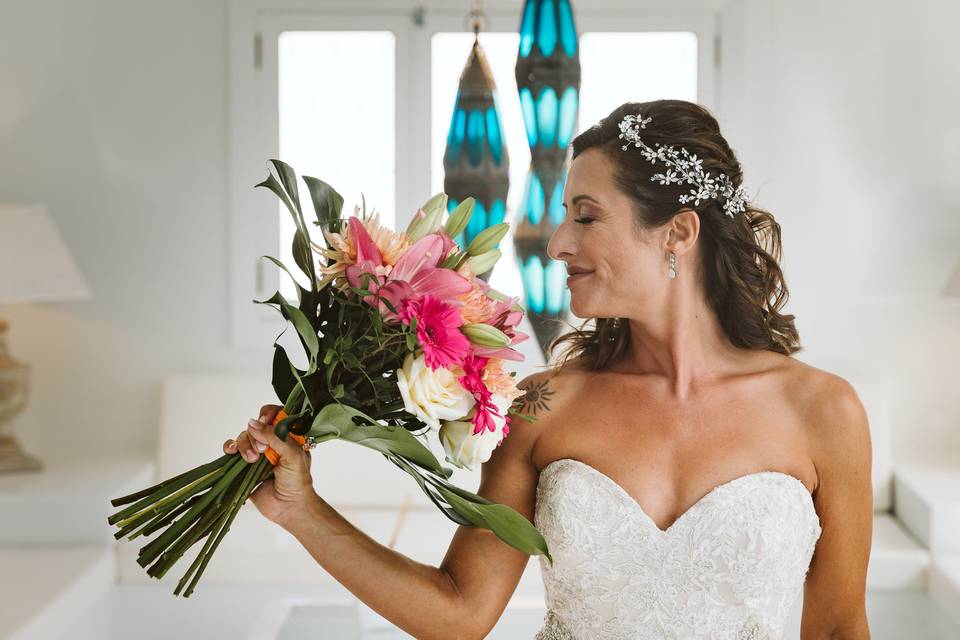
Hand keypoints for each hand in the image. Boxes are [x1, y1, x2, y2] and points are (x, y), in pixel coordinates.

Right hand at [223, 404, 316, 527]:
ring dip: (244, 445)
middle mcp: (272, 442)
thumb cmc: (298, 481)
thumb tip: (253, 423)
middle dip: (256, 436)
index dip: (268, 415)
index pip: (276, 414)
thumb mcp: (293, 455)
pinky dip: (229, 447)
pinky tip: (232, 452)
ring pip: (243, 436)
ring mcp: (257, 453)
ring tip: (252, 460)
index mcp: (288, 436)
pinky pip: (232, 450)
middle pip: (256, 425)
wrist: (289, 507)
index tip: (266, 423)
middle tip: (262, 451)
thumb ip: (275, 437)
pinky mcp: (244, 465)